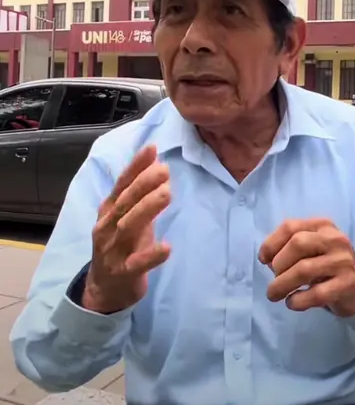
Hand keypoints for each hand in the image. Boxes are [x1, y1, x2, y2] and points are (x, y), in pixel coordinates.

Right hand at [83, 145, 171, 314]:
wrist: (105, 288)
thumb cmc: (122, 245)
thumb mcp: (129, 217)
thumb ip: (140, 193)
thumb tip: (157, 162)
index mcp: (109, 211)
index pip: (121, 185)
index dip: (135, 167)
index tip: (152, 148)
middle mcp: (107, 227)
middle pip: (124, 202)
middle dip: (143, 184)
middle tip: (164, 170)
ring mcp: (113, 251)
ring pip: (128, 227)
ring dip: (147, 209)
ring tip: (167, 194)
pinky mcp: (123, 272)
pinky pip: (137, 263)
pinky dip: (151, 255)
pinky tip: (167, 247)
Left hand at [258, 218, 354, 315]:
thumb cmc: (326, 264)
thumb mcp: (311, 248)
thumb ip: (288, 247)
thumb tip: (267, 259)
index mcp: (323, 226)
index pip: (290, 226)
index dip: (271, 244)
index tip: (264, 260)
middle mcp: (335, 239)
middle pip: (297, 243)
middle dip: (279, 264)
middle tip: (275, 279)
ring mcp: (343, 261)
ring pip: (304, 269)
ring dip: (282, 285)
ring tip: (275, 295)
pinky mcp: (347, 284)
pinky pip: (316, 293)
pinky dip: (298, 300)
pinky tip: (293, 302)